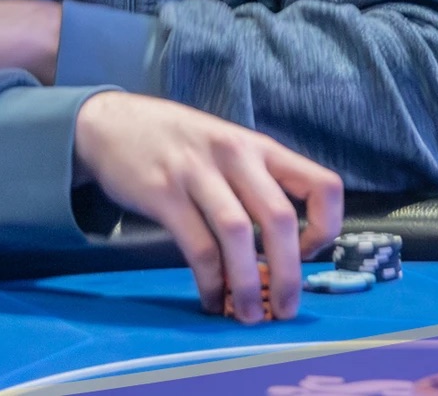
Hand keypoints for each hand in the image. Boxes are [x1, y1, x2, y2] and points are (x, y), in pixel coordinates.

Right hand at [73, 92, 343, 324]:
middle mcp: (234, 155)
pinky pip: (198, 247)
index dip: (326, 226)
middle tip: (287, 309)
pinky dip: (211, 281)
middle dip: (289, 273)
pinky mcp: (163, 192)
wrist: (111, 123)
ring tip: (250, 314)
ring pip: (238, 235)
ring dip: (249, 283)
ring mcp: (197, 172)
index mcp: (260, 147)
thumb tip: (285, 249)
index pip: (321, 184)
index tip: (310, 253)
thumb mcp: (227, 147)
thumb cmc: (177, 142)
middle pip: (279, 219)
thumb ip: (255, 183)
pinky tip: (212, 298)